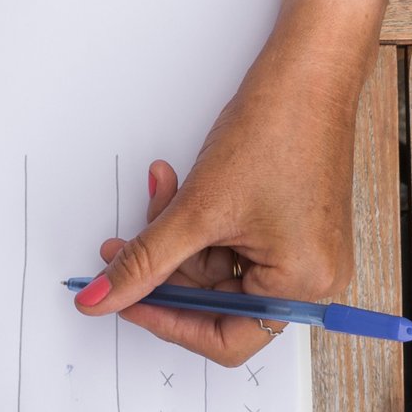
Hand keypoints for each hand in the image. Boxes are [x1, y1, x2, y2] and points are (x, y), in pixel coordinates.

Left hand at [73, 65, 362, 366]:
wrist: (308, 72)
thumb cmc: (277, 131)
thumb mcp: (198, 209)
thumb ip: (143, 262)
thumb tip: (99, 300)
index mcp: (303, 287)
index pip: (224, 338)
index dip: (166, 320)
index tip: (124, 300)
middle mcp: (312, 279)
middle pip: (216, 301)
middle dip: (164, 267)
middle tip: (119, 246)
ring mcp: (304, 252)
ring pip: (216, 267)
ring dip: (177, 234)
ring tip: (158, 189)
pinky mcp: (292, 226)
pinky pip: (231, 241)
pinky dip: (199, 219)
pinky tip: (178, 183)